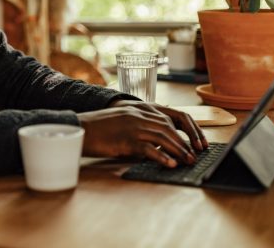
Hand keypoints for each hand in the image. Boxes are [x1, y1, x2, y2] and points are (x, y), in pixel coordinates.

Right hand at [77, 100, 207, 167]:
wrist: (80, 129)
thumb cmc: (98, 129)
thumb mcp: (122, 121)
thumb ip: (138, 126)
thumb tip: (155, 142)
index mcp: (138, 109)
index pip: (168, 118)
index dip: (182, 131)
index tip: (192, 143)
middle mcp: (138, 115)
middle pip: (168, 127)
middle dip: (184, 142)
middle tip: (193, 156)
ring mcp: (132, 126)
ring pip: (163, 137)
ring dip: (178, 150)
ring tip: (187, 161)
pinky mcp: (126, 139)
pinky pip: (149, 148)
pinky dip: (162, 156)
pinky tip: (170, 163)